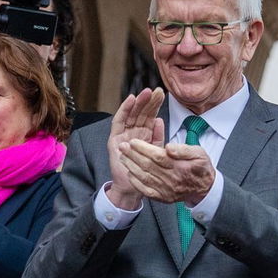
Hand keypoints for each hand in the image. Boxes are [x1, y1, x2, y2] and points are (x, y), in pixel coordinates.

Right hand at [106, 88, 165, 209]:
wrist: (133, 187)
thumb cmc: (145, 170)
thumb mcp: (156, 152)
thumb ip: (158, 136)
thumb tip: (160, 120)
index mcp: (144, 134)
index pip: (150, 116)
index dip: (155, 105)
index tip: (163, 94)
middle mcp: (134, 132)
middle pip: (141, 112)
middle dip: (148, 101)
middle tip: (157, 91)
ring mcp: (123, 134)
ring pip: (131, 114)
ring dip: (138, 102)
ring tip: (146, 92)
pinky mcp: (114, 139)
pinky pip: (119, 121)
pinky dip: (124, 110)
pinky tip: (131, 100)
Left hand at [118, 138, 214, 205]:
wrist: (205, 189)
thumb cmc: (201, 168)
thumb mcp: (199, 153)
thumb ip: (183, 149)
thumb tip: (168, 147)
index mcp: (179, 166)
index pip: (157, 156)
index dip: (143, 149)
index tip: (133, 142)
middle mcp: (171, 179)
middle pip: (147, 166)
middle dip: (133, 155)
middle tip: (122, 146)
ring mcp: (166, 190)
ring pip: (144, 177)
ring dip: (131, 166)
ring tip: (123, 157)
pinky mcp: (163, 197)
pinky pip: (146, 190)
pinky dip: (136, 182)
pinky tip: (130, 173)